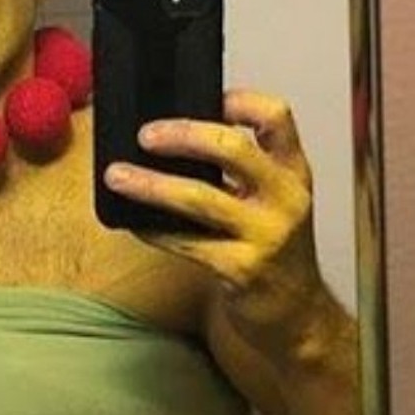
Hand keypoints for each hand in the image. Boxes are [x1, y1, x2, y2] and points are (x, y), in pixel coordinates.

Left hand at [103, 90, 326, 362]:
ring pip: (198, 197)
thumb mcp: (271, 200)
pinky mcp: (241, 269)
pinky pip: (184, 242)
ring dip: (150, 184)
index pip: (277, 117)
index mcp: (293, 172)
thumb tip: (169, 137)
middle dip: (182, 135)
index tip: (206, 98)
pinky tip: (131, 220)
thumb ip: (238, 171)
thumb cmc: (273, 249)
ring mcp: (266, 235)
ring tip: (116, 175)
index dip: (241, 101)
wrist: (297, 316)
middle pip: (232, 148)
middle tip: (145, 135)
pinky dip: (152, 228)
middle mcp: (285, 198)